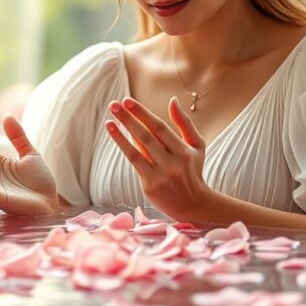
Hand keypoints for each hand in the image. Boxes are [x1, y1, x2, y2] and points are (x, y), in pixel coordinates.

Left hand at [104, 96, 213, 220]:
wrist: (193, 205)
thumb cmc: (193, 170)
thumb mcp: (197, 146)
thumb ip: (184, 123)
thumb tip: (172, 100)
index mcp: (184, 151)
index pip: (160, 128)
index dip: (142, 113)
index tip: (127, 100)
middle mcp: (172, 163)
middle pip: (146, 137)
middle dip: (129, 119)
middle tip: (114, 104)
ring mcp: (160, 176)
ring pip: (137, 150)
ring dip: (121, 134)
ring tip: (109, 120)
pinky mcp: (149, 186)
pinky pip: (134, 163)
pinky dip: (123, 147)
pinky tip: (114, 134)